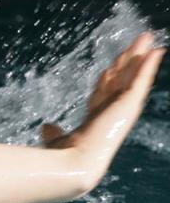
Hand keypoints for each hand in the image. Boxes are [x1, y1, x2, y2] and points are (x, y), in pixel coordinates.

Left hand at [41, 30, 163, 189]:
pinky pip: (141, 79)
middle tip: (134, 45)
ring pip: (133, 76)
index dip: (105, 81)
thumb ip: (53, 133)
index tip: (107, 69)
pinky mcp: (129, 104)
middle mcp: (113, 114)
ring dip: (141, 56)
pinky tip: (156, 51)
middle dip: (127, 62)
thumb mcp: (56, 141)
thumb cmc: (63, 158)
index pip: (103, 96)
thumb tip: (46, 125)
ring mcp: (123, 108)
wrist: (74, 164)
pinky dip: (149, 65)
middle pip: (121, 81)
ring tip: (147, 38)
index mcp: (97, 121)